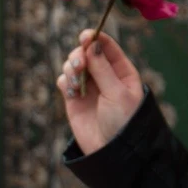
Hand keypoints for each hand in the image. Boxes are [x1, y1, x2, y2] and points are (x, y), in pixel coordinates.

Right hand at [56, 29, 144, 154]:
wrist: (111, 152)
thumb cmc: (123, 122)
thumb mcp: (117, 93)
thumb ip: (103, 69)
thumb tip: (93, 44)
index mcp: (123, 72)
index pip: (108, 47)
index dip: (96, 38)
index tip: (86, 35)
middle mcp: (105, 76)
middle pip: (87, 52)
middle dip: (80, 54)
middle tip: (79, 65)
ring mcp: (89, 87)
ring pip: (74, 64)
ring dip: (71, 66)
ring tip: (76, 79)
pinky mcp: (74, 99)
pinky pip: (64, 80)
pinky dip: (65, 81)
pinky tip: (71, 91)